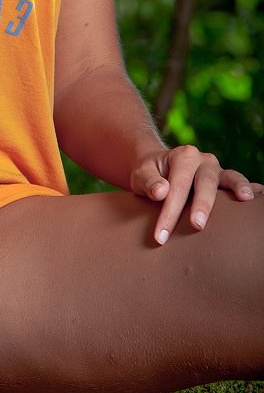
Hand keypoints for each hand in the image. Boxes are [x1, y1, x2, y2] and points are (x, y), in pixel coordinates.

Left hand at [131, 144, 263, 245]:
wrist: (157, 168)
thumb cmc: (149, 174)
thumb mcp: (140, 174)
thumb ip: (148, 181)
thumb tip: (161, 191)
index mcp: (182, 156)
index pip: (177, 186)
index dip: (169, 212)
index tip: (160, 236)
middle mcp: (203, 160)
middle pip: (204, 183)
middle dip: (201, 205)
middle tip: (197, 225)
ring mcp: (217, 171)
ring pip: (229, 178)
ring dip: (237, 187)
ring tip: (245, 198)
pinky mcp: (226, 181)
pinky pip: (238, 183)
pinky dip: (250, 188)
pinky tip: (257, 197)